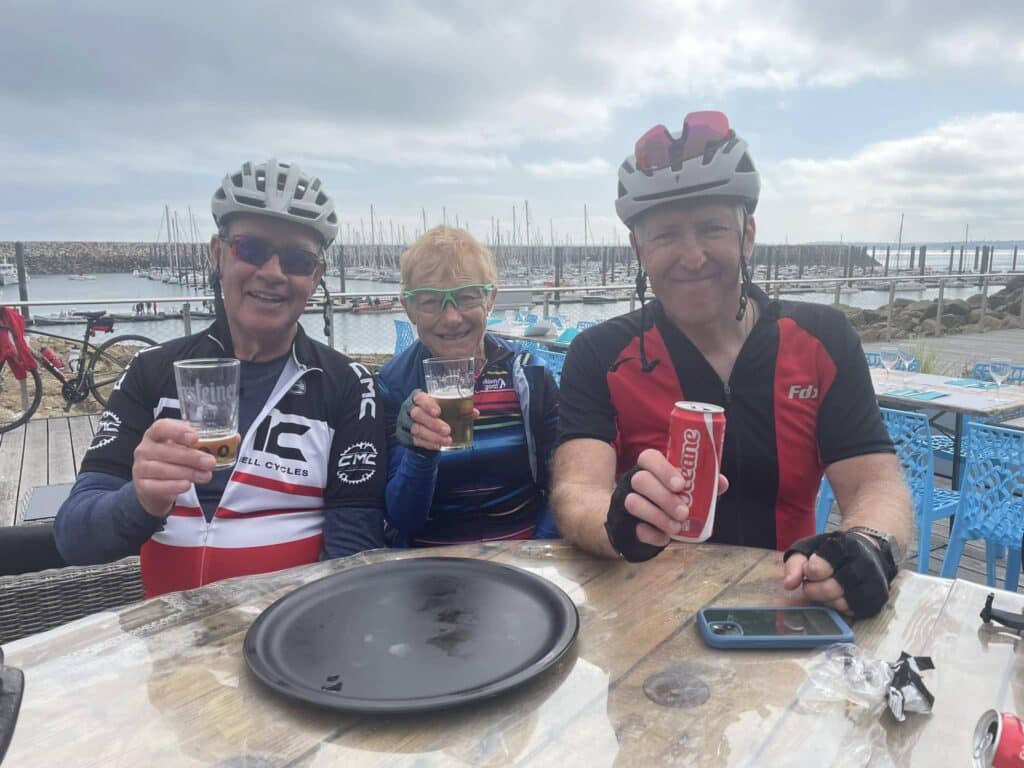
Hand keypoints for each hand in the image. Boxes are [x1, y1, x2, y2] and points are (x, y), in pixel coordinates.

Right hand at [132, 419, 215, 517]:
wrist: (154, 488)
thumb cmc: (174, 462)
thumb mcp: (186, 449)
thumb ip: (207, 443)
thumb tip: (235, 438)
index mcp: (155, 435)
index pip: (161, 427)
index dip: (177, 431)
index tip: (195, 437)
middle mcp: (145, 449)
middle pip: (166, 450)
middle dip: (191, 457)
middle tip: (210, 462)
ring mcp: (140, 468)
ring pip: (163, 469)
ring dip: (187, 473)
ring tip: (206, 476)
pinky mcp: (142, 486)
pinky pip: (158, 486)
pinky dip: (174, 486)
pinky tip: (187, 485)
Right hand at [396, 388, 478, 451]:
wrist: (423, 429)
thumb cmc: (435, 414)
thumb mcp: (445, 408)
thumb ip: (459, 408)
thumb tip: (474, 412)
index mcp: (418, 398)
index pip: (419, 398)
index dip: (428, 404)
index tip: (438, 412)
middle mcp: (409, 409)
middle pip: (417, 414)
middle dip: (433, 423)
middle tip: (447, 430)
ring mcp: (405, 423)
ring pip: (416, 429)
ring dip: (433, 436)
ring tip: (447, 440)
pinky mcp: (405, 436)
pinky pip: (416, 441)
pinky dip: (429, 444)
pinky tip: (439, 445)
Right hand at [605, 448, 729, 561]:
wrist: (649, 523)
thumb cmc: (674, 499)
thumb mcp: (690, 489)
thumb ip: (704, 483)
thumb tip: (721, 482)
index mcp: (652, 467)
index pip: (649, 457)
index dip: (663, 469)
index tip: (681, 485)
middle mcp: (636, 481)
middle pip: (640, 480)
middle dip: (664, 497)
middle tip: (684, 512)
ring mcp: (627, 501)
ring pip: (633, 502)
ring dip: (657, 516)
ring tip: (676, 527)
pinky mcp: (626, 523)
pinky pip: (635, 528)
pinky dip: (652, 535)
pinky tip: (665, 538)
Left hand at [782, 531, 896, 618]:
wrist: (868, 553)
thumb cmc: (834, 551)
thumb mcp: (811, 547)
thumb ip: (795, 563)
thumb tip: (789, 585)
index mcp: (846, 547)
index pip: (817, 568)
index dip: (809, 571)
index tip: (811, 569)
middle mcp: (864, 566)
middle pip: (829, 589)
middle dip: (813, 589)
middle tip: (813, 583)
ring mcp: (873, 585)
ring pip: (840, 603)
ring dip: (826, 600)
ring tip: (825, 588)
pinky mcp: (876, 601)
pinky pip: (851, 612)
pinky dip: (839, 607)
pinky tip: (837, 596)